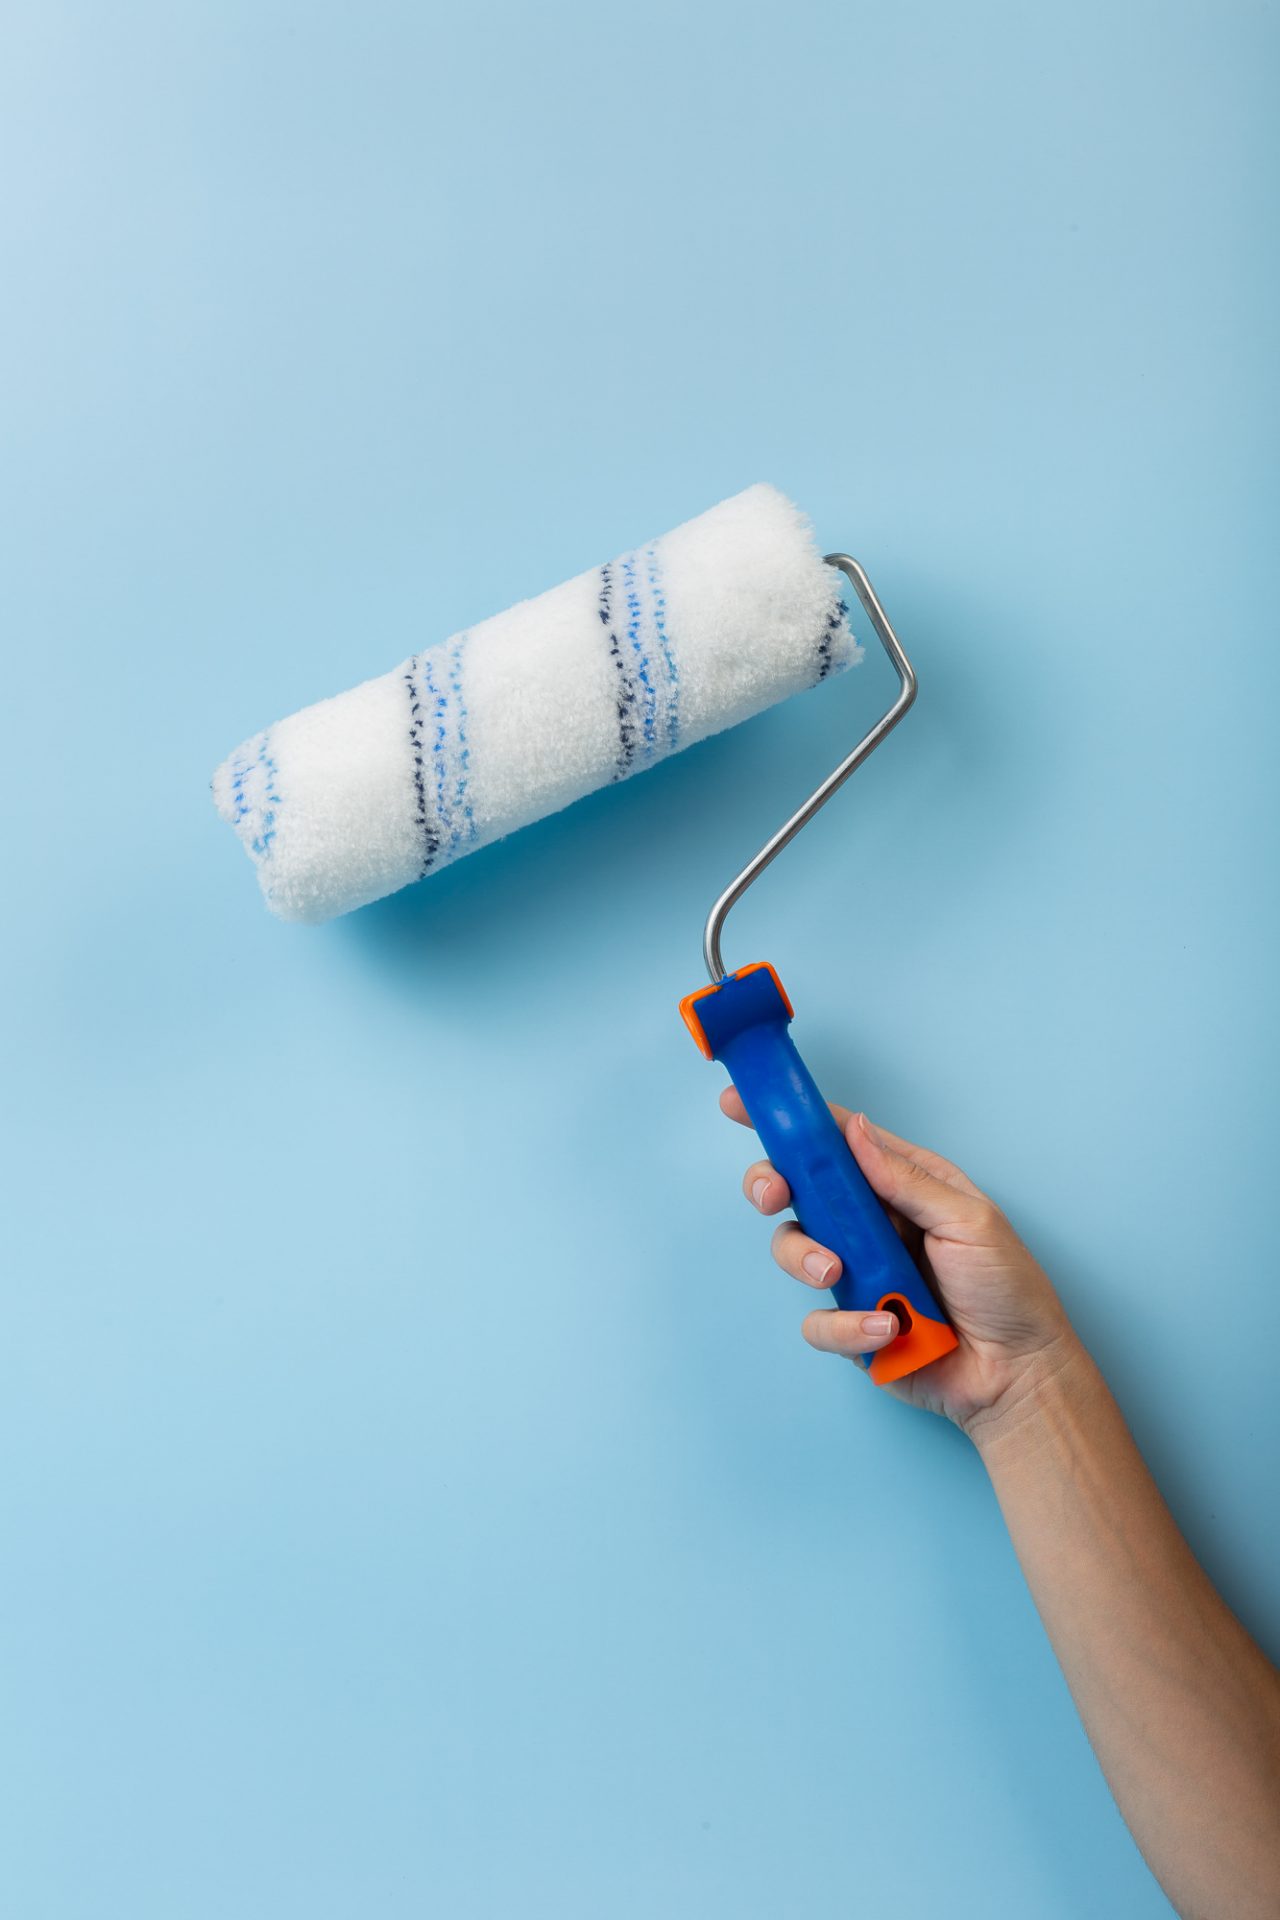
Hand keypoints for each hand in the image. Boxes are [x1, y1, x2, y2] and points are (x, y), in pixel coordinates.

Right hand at [721, 1088, 1078, 1434]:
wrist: (1018, 1376)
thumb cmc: (1008, 1291)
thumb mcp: (968, 1221)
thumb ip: (904, 1178)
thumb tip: (854, 1130)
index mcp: (901, 1186)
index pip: (838, 1142)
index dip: (790, 1122)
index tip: (740, 1103)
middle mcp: (872, 1225)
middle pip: (798, 1191)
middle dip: (772, 1186)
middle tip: (774, 1195)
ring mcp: (859, 1275)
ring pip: (794, 1252)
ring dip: (806, 1259)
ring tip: (839, 1275)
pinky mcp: (852, 1325)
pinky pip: (818, 1321)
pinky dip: (846, 1326)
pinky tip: (887, 1329)